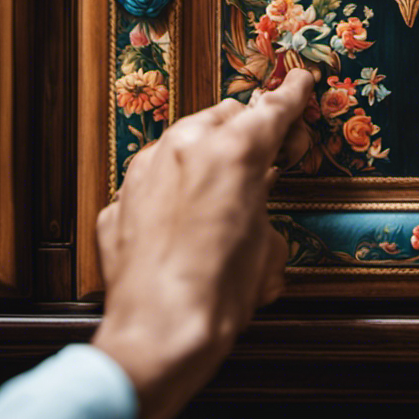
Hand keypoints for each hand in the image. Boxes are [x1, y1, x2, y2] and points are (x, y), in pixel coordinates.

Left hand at [92, 68, 314, 418]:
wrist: (158, 335)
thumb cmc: (217, 295)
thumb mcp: (266, 246)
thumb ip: (262, 200)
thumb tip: (256, 195)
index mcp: (234, 151)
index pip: (273, 107)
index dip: (292, 94)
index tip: (298, 83)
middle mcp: (186, 146)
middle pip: (226, 114)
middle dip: (246, 132)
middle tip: (263, 159)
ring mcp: (146, 170)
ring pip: (185, 141)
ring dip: (205, 157)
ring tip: (218, 195)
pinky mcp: (120, 199)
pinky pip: (154, 179)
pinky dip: (171, 190)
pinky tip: (181, 224)